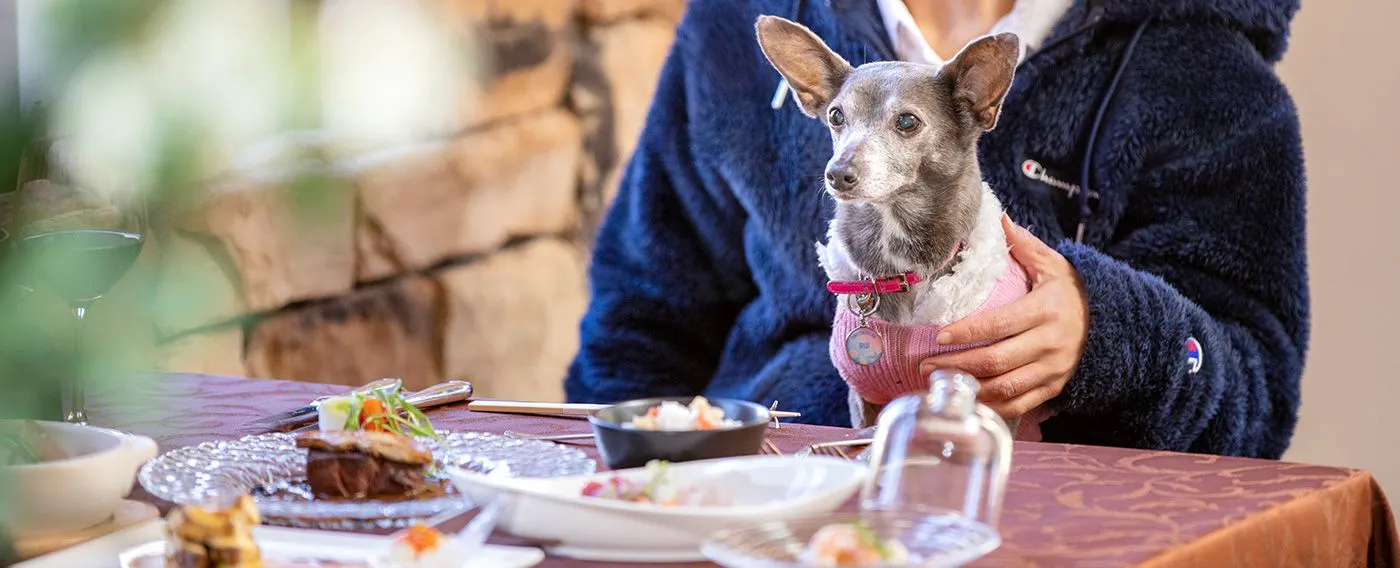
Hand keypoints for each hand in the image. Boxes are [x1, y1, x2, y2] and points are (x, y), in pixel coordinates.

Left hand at [918, 214, 1089, 416]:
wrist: (1116, 324)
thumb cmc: (1074, 292)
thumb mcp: (1054, 265)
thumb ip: (1025, 245)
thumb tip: (999, 218)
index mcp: (1045, 311)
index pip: (998, 325)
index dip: (967, 332)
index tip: (940, 336)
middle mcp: (1048, 344)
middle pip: (995, 360)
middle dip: (957, 364)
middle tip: (925, 364)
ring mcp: (1052, 370)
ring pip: (1005, 387)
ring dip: (969, 389)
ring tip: (939, 383)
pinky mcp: (1054, 388)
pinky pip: (1020, 405)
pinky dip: (992, 407)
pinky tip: (968, 401)